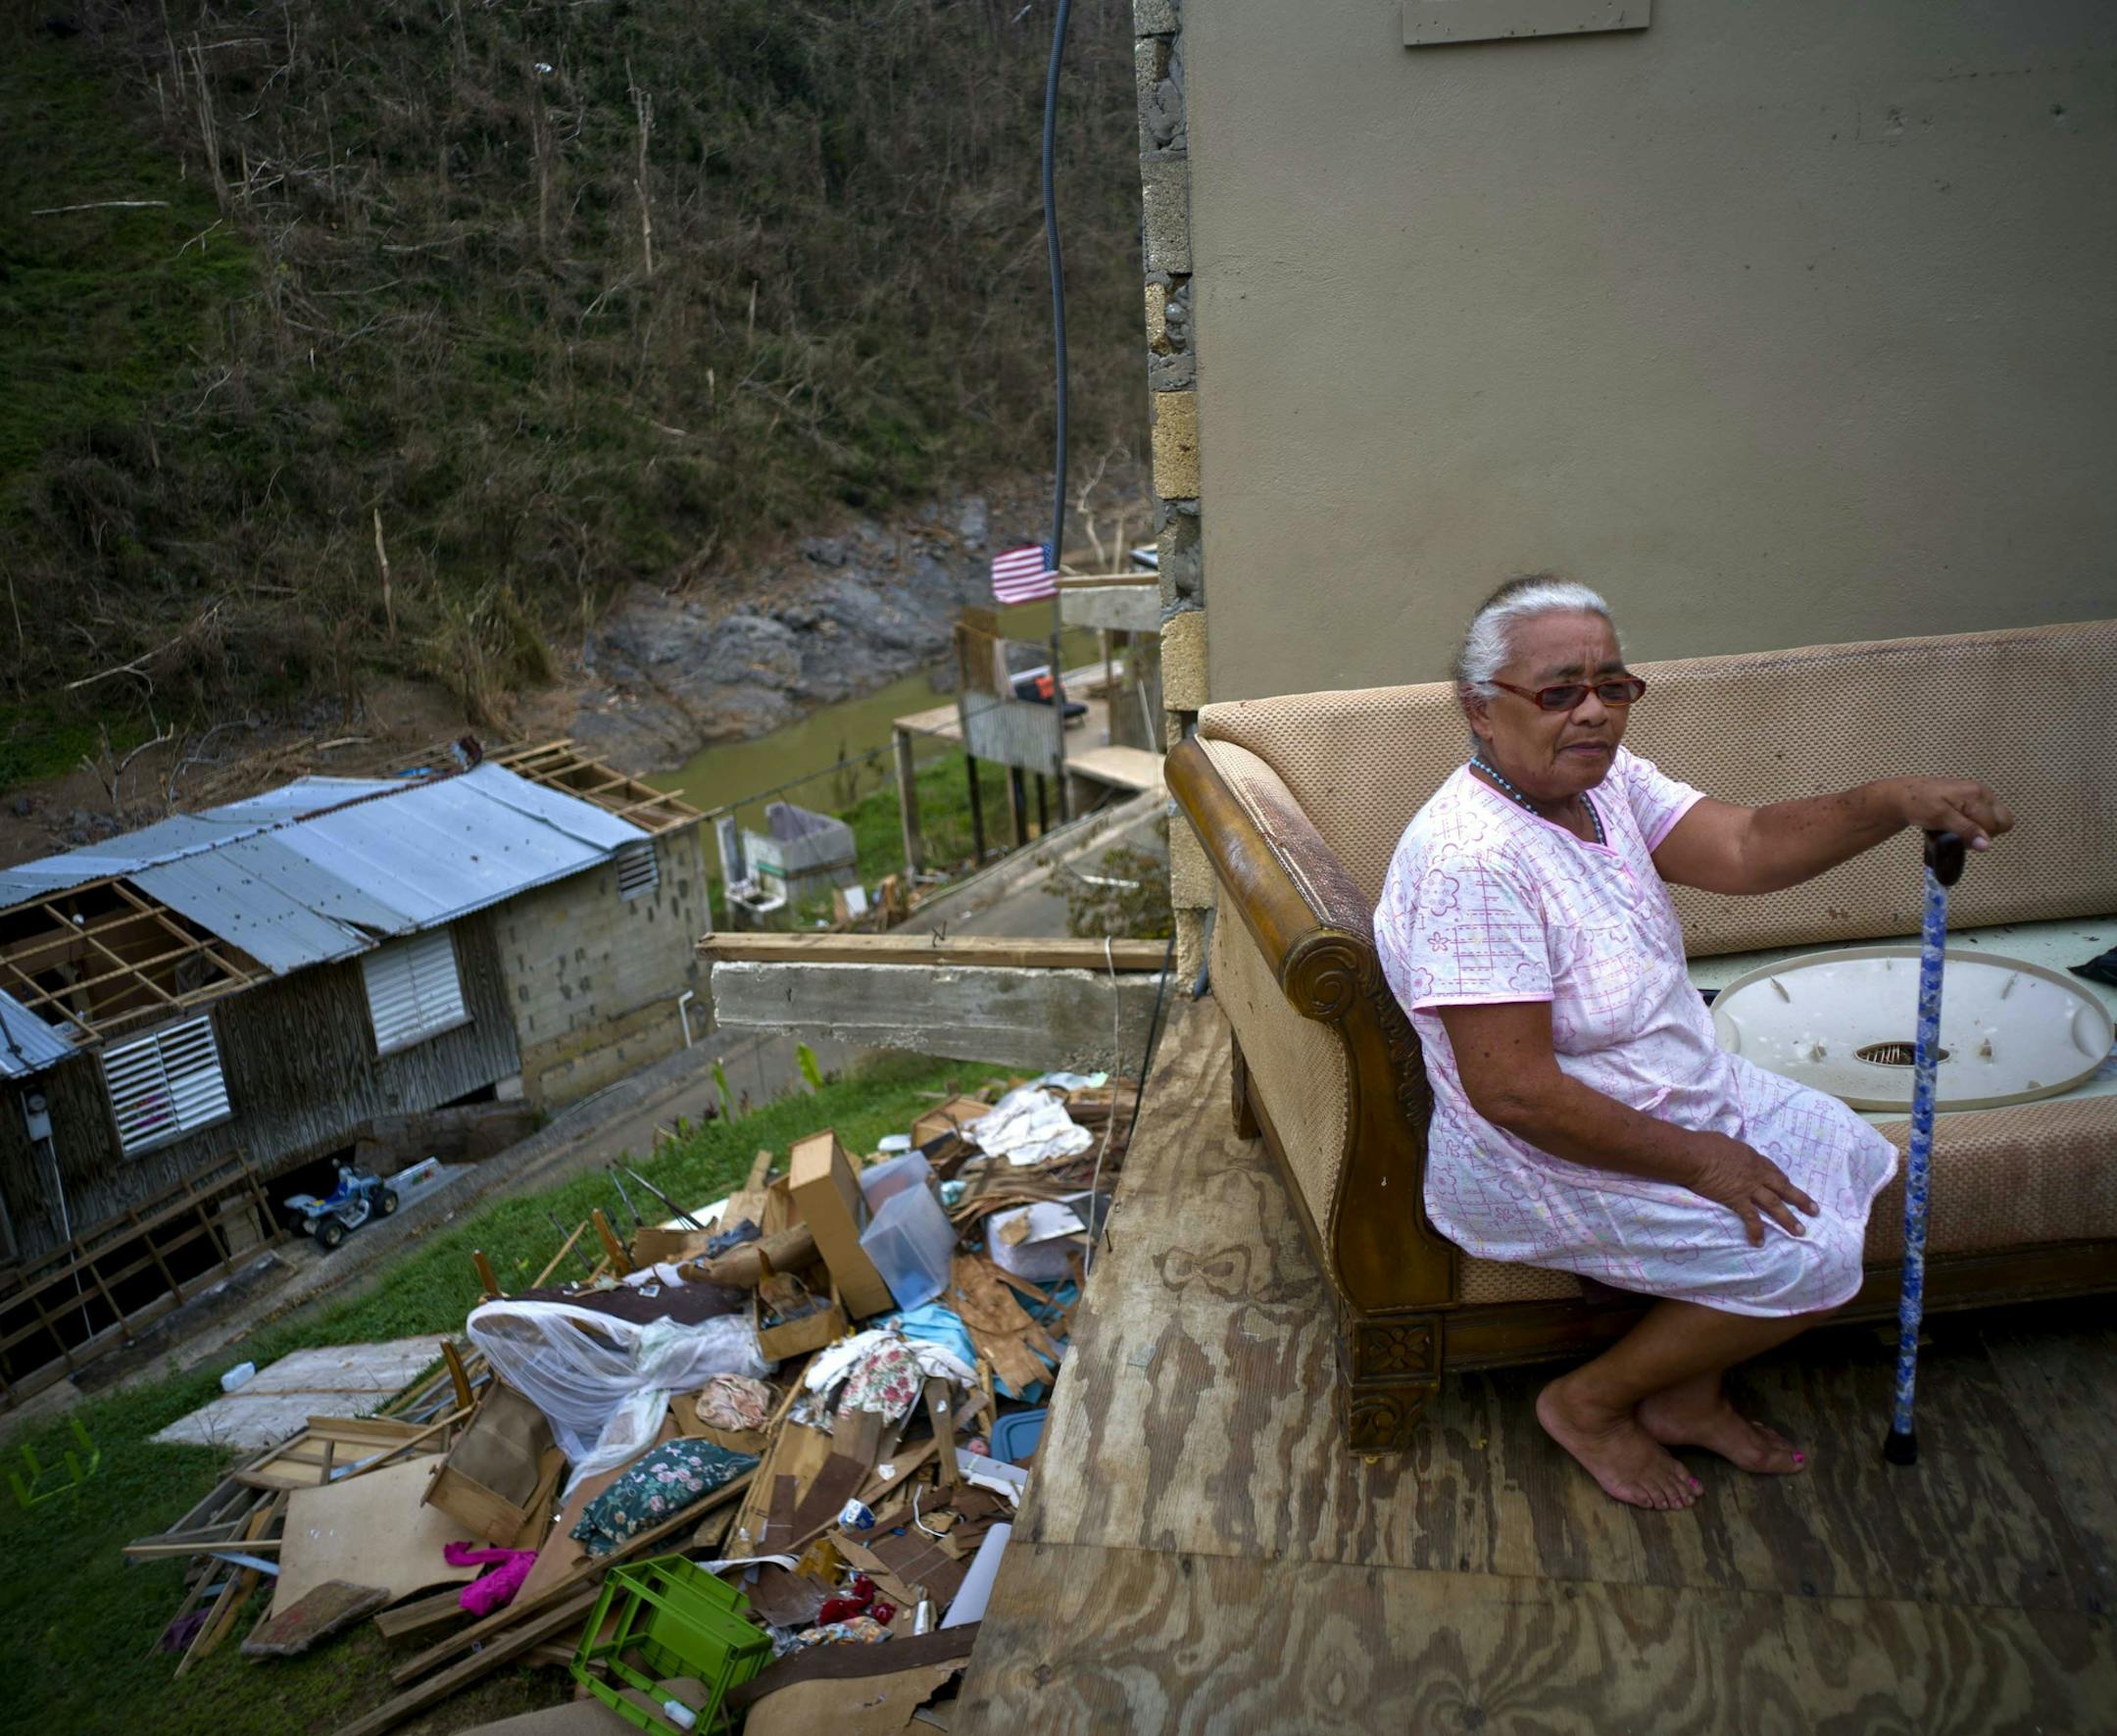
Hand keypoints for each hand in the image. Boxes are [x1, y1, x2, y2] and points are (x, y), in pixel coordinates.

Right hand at [1685, 1134, 1818, 1246]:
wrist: (1693, 1155)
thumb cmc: (1703, 1144)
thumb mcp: (1725, 1142)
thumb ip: (1732, 1150)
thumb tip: (1727, 1152)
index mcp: (1753, 1158)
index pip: (1773, 1170)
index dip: (1782, 1179)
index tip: (1788, 1185)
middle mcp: (1757, 1173)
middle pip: (1783, 1187)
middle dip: (1800, 1199)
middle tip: (1815, 1211)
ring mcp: (1749, 1187)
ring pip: (1775, 1204)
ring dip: (1788, 1219)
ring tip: (1801, 1232)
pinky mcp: (1737, 1200)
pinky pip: (1750, 1218)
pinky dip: (1756, 1230)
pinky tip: (1760, 1242)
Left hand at [1887, 778, 2014, 851]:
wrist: (1903, 796)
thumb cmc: (1919, 804)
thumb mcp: (1940, 818)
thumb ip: (1965, 830)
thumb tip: (1986, 845)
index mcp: (1977, 794)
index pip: (1995, 824)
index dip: (1979, 836)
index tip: (1959, 837)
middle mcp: (1983, 793)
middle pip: (2002, 822)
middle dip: (1985, 833)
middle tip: (1961, 834)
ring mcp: (1979, 796)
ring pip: (1995, 821)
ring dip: (1979, 830)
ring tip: (1957, 828)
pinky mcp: (1973, 800)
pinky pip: (1985, 817)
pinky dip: (1975, 825)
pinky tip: (1958, 824)